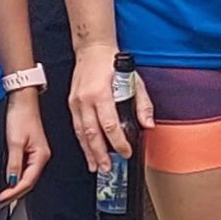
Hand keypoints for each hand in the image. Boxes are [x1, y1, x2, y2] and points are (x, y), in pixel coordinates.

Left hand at [0, 89, 47, 204]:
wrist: (22, 101)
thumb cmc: (21, 116)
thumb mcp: (14, 142)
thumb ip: (14, 163)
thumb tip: (12, 181)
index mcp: (41, 156)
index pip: (27, 182)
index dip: (13, 193)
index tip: (1, 199)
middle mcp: (41, 156)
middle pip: (28, 182)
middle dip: (14, 193)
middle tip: (0, 201)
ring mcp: (36, 153)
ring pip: (26, 176)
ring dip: (15, 187)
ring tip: (3, 194)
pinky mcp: (30, 149)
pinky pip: (24, 169)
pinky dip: (16, 177)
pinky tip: (8, 180)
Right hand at [67, 44, 147, 173]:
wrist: (92, 50)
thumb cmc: (113, 63)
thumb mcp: (134, 80)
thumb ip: (143, 104)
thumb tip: (148, 124)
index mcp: (101, 94)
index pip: (109, 125)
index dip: (117, 142)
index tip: (126, 152)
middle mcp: (85, 100)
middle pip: (92, 133)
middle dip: (99, 154)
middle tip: (107, 168)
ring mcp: (75, 103)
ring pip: (81, 133)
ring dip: (88, 152)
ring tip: (96, 166)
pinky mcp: (72, 104)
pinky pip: (76, 127)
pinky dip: (82, 141)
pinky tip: (87, 151)